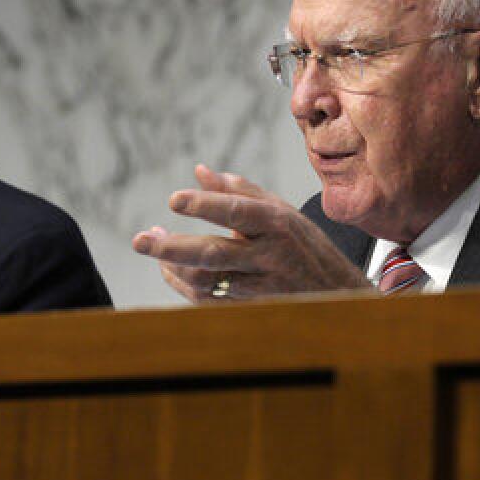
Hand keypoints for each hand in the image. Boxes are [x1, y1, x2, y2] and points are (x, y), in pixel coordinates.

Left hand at [131, 164, 371, 301]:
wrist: (339, 296)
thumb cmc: (303, 245)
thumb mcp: (281, 211)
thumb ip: (239, 191)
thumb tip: (199, 171)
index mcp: (278, 223)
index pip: (237, 211)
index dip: (204, 204)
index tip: (173, 200)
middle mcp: (270, 256)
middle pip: (214, 254)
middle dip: (172, 247)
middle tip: (139, 240)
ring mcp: (261, 287)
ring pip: (207, 281)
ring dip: (172, 266)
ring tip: (151, 245)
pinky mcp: (253, 309)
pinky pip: (209, 301)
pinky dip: (183, 285)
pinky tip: (169, 269)